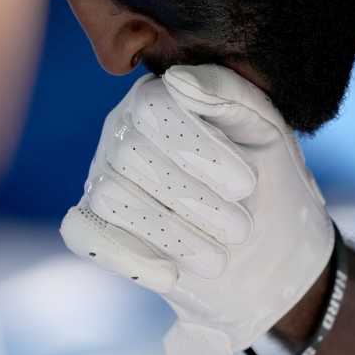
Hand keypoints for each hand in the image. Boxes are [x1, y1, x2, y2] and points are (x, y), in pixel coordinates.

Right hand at [60, 65, 334, 354]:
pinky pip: (84, 233)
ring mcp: (103, 176)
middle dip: (191, 198)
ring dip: (171, 233)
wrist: (268, 255)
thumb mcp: (266, 132)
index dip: (198, 148)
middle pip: (131, 154)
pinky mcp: (94, 224)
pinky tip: (171, 275)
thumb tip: (176, 78)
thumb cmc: (270, 182)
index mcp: (161, 96)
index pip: (154, 107)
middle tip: (239, 229)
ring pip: (111, 196)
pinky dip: (128, 257)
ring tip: (218, 258)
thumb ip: (228, 94)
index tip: (246, 185)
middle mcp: (123, 130)